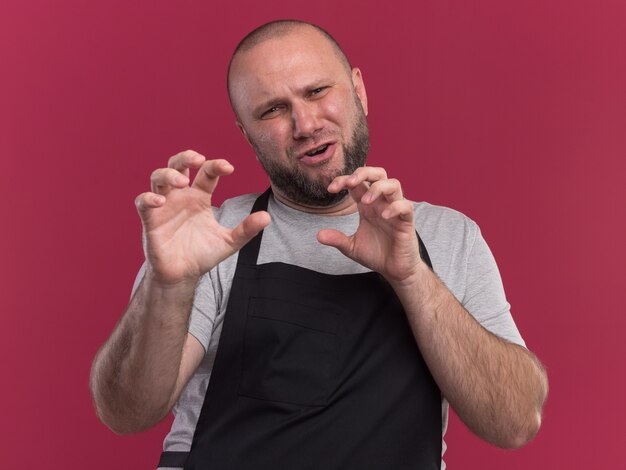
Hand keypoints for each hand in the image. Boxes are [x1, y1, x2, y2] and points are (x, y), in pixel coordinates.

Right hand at [135, 150, 270, 283]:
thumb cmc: (203, 255)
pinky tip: (159, 201)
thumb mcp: (229, 242)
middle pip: (177, 165)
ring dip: (168, 174)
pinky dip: (148, 198)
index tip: (229, 168)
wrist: (183, 276)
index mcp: (199, 197)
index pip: (206, 173)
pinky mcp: (150, 221)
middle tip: (198, 159)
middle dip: (185, 157)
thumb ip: (246, 229)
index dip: (216, 166)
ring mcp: (164, 207)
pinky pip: (142, 203)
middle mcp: (180, 197)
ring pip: (158, 178)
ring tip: (182, 182)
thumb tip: (267, 217)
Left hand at [317, 167, 421, 283]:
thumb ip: (337, 239)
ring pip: (394, 184)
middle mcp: (381, 203)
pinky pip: (405, 206)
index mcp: (367, 206)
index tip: (330, 189)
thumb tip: (318, 235)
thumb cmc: (376, 254)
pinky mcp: (407, 221)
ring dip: (378, 188)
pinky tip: (384, 216)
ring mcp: (395, 211)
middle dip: (364, 173)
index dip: (343, 180)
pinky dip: (395, 207)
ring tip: (365, 202)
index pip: (357, 183)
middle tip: (350, 183)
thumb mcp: (351, 247)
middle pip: (378, 174)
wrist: (395, 270)